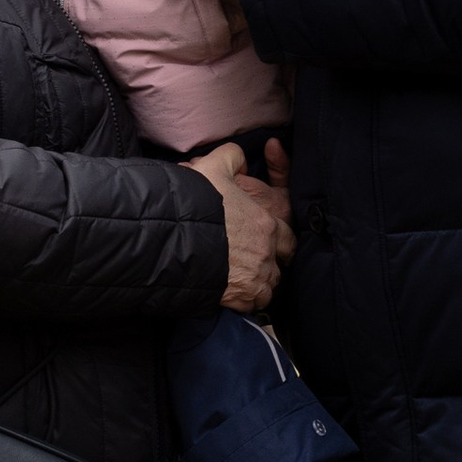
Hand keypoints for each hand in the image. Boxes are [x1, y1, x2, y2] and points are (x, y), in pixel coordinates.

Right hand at [188, 136, 294, 311]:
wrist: (174, 241)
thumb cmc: (196, 204)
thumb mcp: (213, 168)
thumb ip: (231, 157)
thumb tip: (238, 156)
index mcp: (265, 225)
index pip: (287, 238)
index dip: (280, 241)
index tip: (271, 243)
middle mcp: (265, 254)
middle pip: (281, 266)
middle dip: (272, 265)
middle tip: (258, 264)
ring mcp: (253, 278)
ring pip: (269, 288)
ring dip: (259, 284)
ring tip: (245, 280)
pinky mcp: (239, 298)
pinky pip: (252, 305)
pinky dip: (246, 301)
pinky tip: (234, 295)